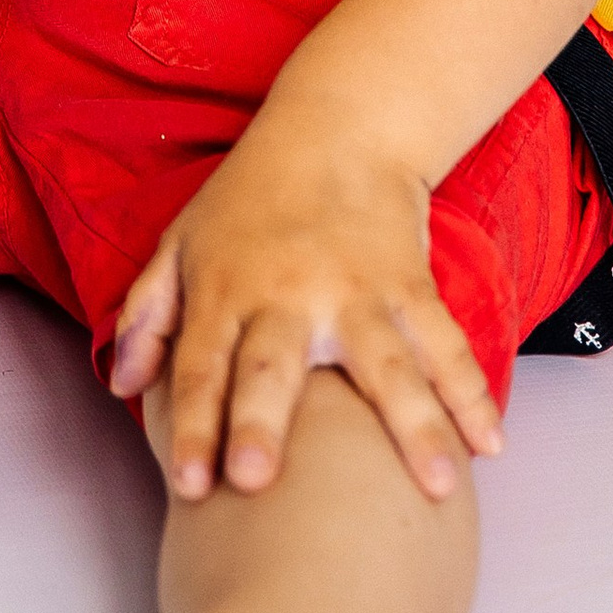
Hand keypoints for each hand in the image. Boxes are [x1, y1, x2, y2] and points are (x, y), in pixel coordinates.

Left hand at [109, 98, 502, 505]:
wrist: (338, 127)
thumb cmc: (249, 199)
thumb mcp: (182, 242)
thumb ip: (150, 314)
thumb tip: (122, 385)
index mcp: (226, 290)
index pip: (199, 366)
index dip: (190, 424)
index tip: (187, 485)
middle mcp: (288, 294)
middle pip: (271, 365)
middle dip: (262, 421)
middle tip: (256, 482)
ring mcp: (357, 291)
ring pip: (385, 363)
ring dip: (412, 425)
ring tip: (434, 485)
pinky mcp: (410, 284)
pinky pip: (445, 345)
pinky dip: (472, 393)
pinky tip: (490, 443)